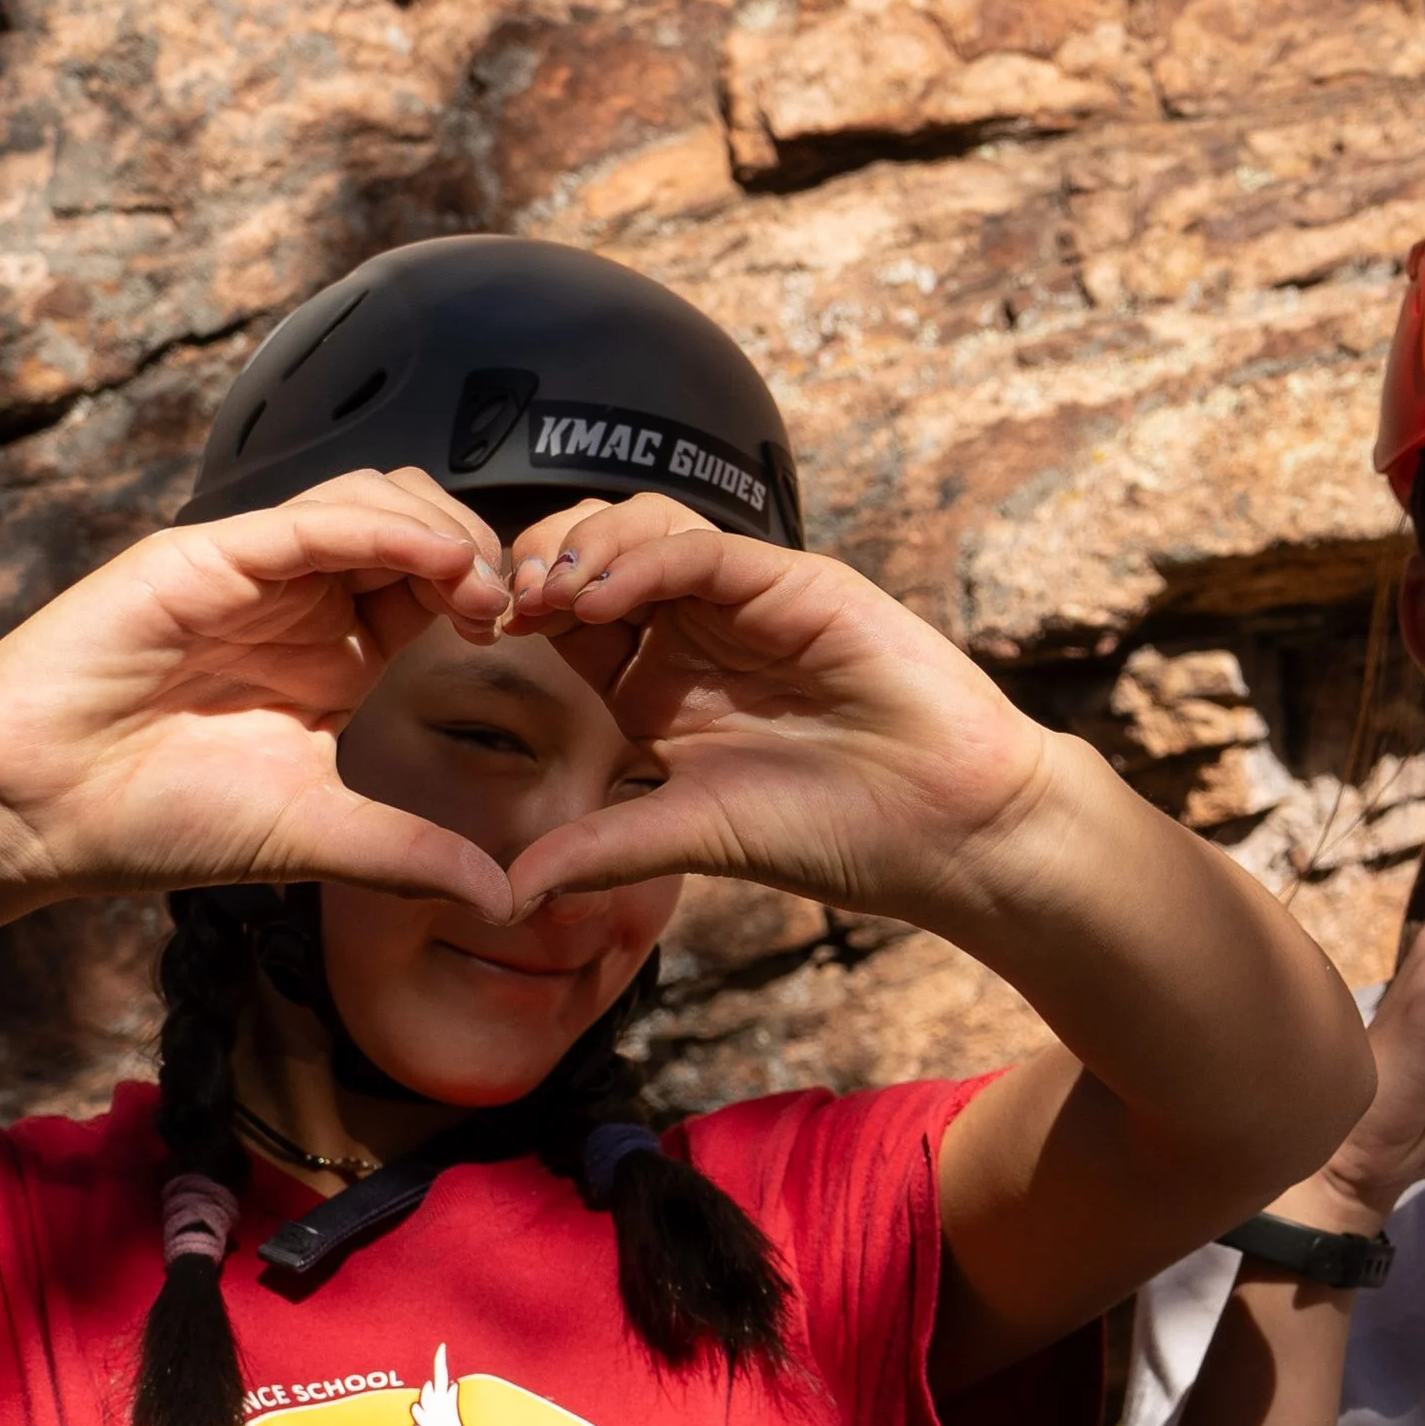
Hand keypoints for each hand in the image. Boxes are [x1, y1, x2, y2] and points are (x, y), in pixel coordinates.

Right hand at [0, 473, 515, 914]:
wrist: (37, 811)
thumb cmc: (158, 821)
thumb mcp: (314, 837)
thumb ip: (410, 856)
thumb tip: (509, 900)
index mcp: (334, 654)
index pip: (434, 587)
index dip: (492, 598)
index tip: (533, 638)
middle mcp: (300, 600)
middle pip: (418, 524)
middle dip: (483, 551)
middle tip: (518, 607)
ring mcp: (255, 571)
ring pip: (373, 500)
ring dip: (445, 531)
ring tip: (481, 589)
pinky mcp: (208, 555)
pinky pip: (313, 517)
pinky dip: (384, 528)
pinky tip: (435, 563)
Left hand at [500, 497, 1056, 922]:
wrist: (946, 826)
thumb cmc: (835, 833)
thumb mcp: (691, 837)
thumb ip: (601, 848)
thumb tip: (506, 896)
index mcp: (665, 686)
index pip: (573, 620)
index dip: (522, 615)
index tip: (478, 635)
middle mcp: (699, 632)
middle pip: (596, 555)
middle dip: (537, 563)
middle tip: (503, 603)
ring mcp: (746, 601)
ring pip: (644, 529)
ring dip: (582, 548)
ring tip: (547, 594)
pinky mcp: (794, 583)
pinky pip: (704, 548)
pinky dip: (645, 560)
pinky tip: (605, 596)